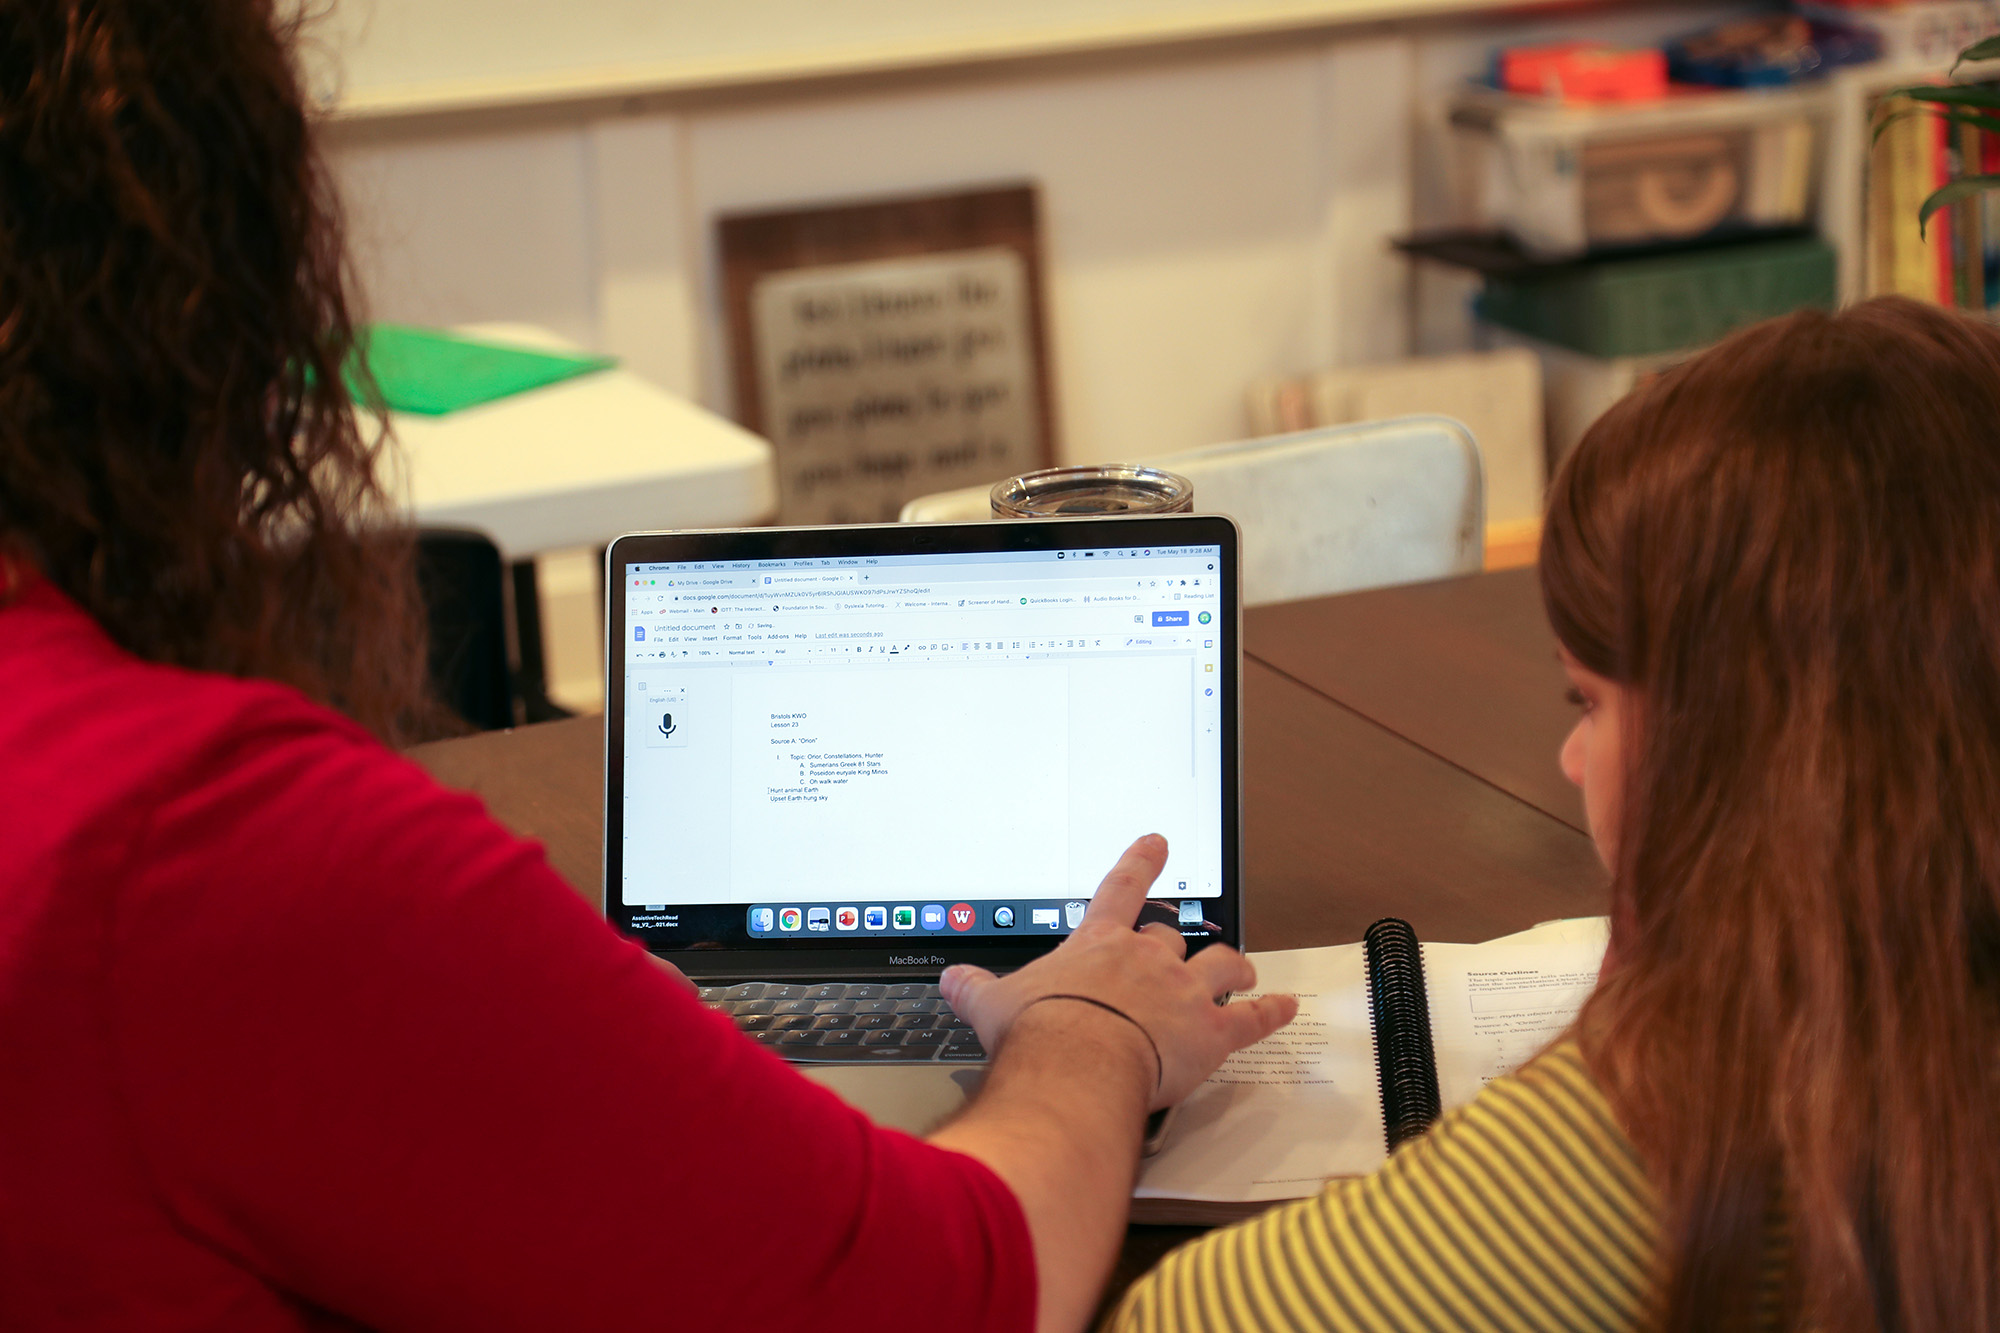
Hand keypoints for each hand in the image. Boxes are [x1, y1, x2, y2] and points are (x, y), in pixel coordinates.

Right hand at [940, 835, 1296, 1108]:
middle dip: (1180, 943)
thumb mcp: (992, 1004)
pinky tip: (1286, 1008)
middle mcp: (1148, 959)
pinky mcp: (1212, 1034)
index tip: (1157, 842)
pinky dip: (1272, 1012)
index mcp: (1099, 945)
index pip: (1123, 889)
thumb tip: (951, 980)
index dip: (1142, 862)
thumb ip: (975, 988)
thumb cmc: (1038, 1034)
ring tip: (1244, 971)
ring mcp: (1185, 993)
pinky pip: (1253, 1018)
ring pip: (1222, 965)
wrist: (1075, 1065)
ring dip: (1235, 967)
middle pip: (1174, 937)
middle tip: (1182, 950)